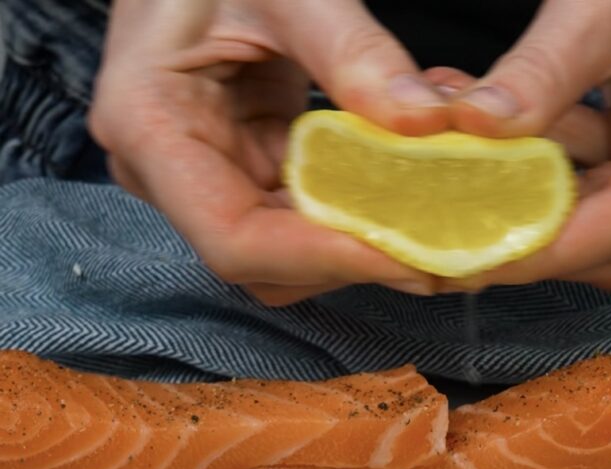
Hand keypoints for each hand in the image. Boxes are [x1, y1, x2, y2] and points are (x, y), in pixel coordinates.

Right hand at [90, 0, 455, 304]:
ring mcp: (210, 177)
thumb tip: (424, 123)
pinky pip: (310, 217)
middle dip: (359, 259)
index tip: (403, 254)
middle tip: (448, 252)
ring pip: (297, 255)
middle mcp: (170, 174)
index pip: (236, 241)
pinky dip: (365, 211)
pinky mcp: (247, 170)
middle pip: (271, 264)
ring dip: (370, 243)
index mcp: (150, 128)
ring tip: (443, 225)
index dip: (323, 257)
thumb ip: (351, 49)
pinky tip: (414, 192)